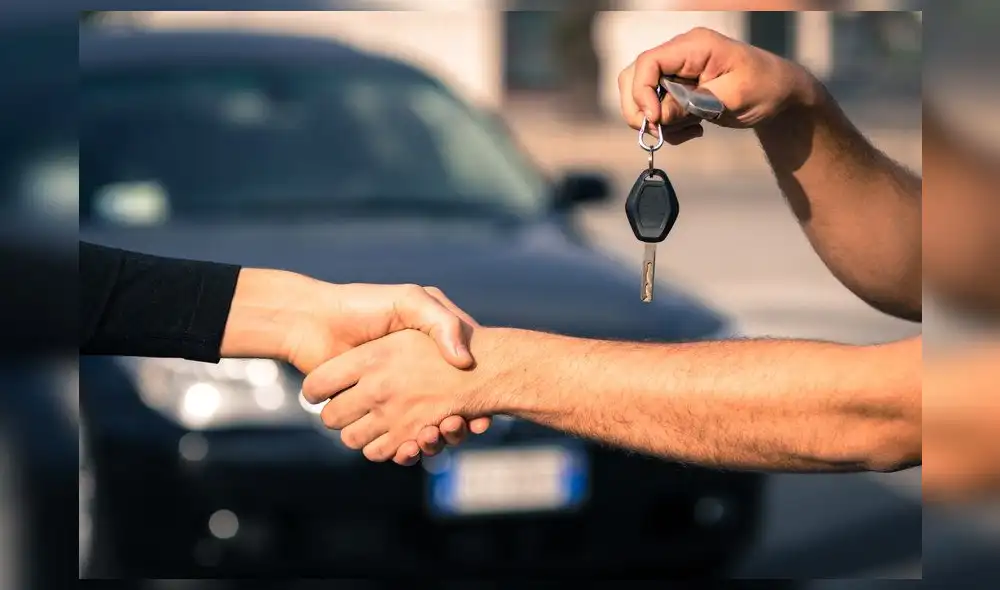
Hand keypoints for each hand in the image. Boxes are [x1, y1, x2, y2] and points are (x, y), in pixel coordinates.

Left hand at [221, 269, 491, 447]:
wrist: (311, 320)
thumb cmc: (363, 305)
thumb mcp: (412, 300)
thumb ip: (442, 323)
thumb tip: (464, 361)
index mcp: (423, 362)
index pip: (460, 394)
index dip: (472, 409)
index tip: (479, 417)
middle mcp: (407, 387)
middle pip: (442, 422)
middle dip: (452, 429)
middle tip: (456, 424)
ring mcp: (386, 406)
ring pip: (417, 438)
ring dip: (428, 442)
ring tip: (434, 431)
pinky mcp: (364, 420)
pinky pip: (389, 447)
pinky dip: (401, 451)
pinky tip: (410, 444)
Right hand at [617, 27, 817, 142]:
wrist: (780, 95)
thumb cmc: (764, 88)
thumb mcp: (732, 98)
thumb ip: (692, 104)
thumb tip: (657, 116)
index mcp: (694, 46)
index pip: (648, 62)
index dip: (642, 92)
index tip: (654, 120)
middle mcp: (680, 55)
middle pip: (634, 77)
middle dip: (639, 109)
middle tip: (657, 132)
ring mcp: (677, 73)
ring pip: (641, 96)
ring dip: (656, 122)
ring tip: (687, 131)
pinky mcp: (678, 90)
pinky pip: (657, 110)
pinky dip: (668, 127)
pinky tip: (693, 130)